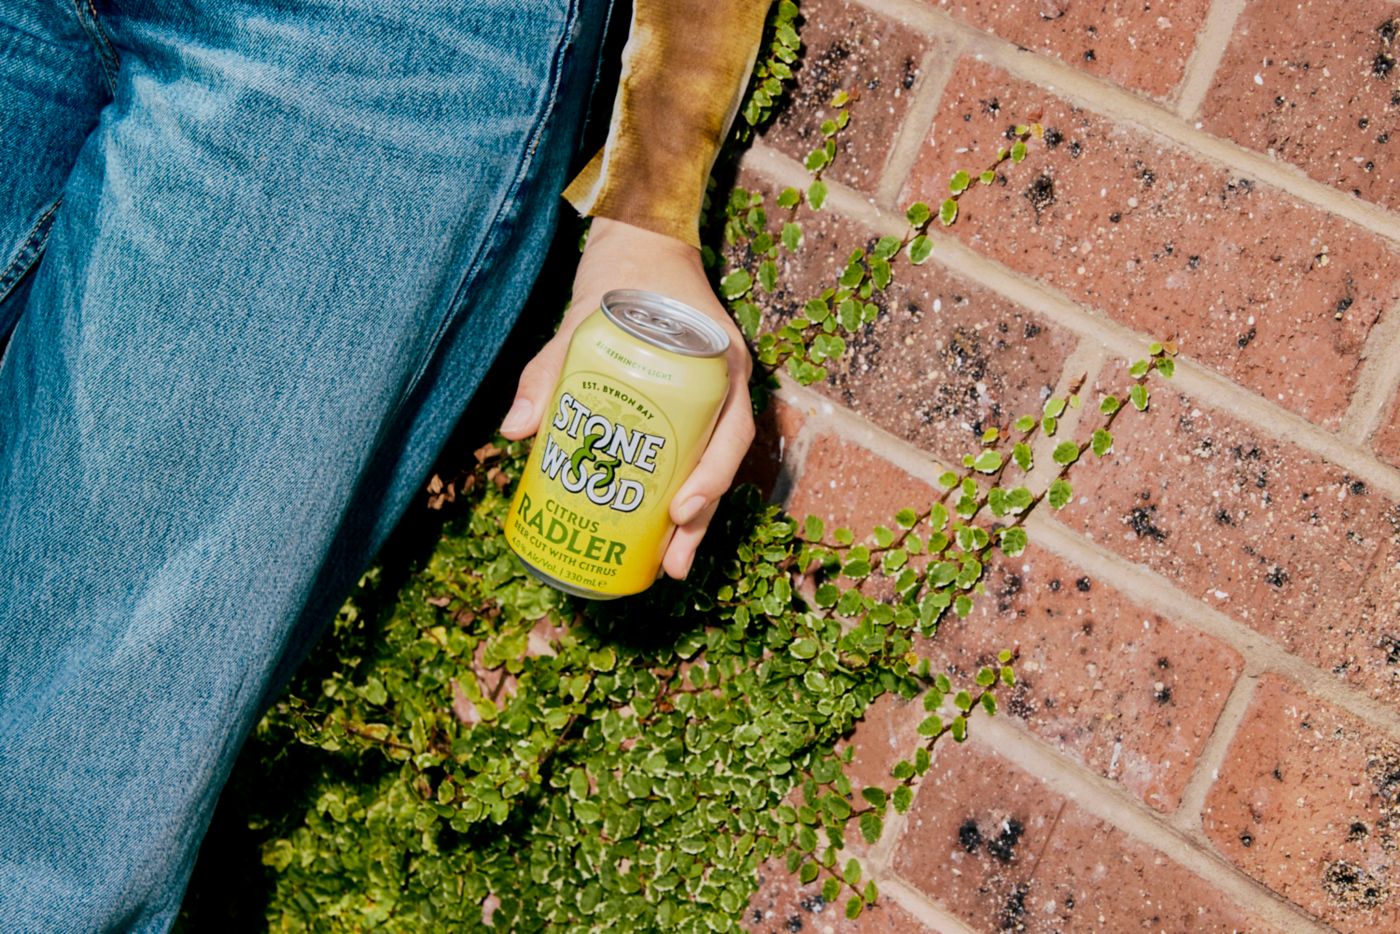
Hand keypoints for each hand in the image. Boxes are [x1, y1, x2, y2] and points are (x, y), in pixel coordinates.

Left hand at [500, 218, 754, 578]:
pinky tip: (652, 525)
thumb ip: (547, 369)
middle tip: (672, 565)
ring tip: (665, 564)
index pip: (729, 431)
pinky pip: (691, 453)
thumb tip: (516, 432)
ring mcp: (713, 396)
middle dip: (699, 520)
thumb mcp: (581, 319)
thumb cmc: (621, 279)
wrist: (642, 242)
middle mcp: (726, 385)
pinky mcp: (690, 403)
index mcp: (720, 363)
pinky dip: (675, 489)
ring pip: (709, 467)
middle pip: (722, 464)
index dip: (710, 478)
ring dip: (692, 518)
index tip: (679, 511)